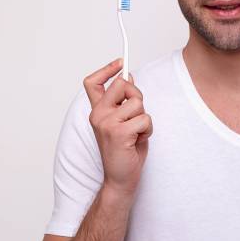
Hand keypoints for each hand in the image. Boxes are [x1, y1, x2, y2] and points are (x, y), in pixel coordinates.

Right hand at [83, 58, 152, 199]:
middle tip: (136, 114)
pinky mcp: (118, 132)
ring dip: (144, 119)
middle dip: (137, 96)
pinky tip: (137, 141)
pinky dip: (147, 131)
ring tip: (136, 133)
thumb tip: (128, 77)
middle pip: (122, 84)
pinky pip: (145, 119)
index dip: (106, 68)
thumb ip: (123, 102)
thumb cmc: (124, 152)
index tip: (120, 61)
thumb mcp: (122, 122)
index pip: (92, 82)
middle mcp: (97, 114)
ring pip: (138, 103)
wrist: (120, 179)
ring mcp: (106, 122)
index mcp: (97, 111)